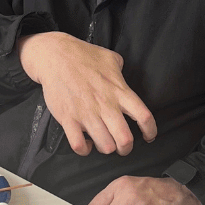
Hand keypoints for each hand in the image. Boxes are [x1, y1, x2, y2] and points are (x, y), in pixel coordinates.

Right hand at [17, 32, 157, 155]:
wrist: (55, 55)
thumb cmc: (83, 55)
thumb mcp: (110, 57)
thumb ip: (121, 70)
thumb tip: (123, 75)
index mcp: (119, 91)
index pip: (144, 116)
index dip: (150, 131)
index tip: (148, 136)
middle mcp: (106, 105)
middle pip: (125, 139)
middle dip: (126, 148)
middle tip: (123, 146)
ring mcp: (86, 113)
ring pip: (104, 146)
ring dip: (106, 148)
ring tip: (104, 142)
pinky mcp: (68, 118)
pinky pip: (78, 145)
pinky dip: (84, 149)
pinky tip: (85, 142)